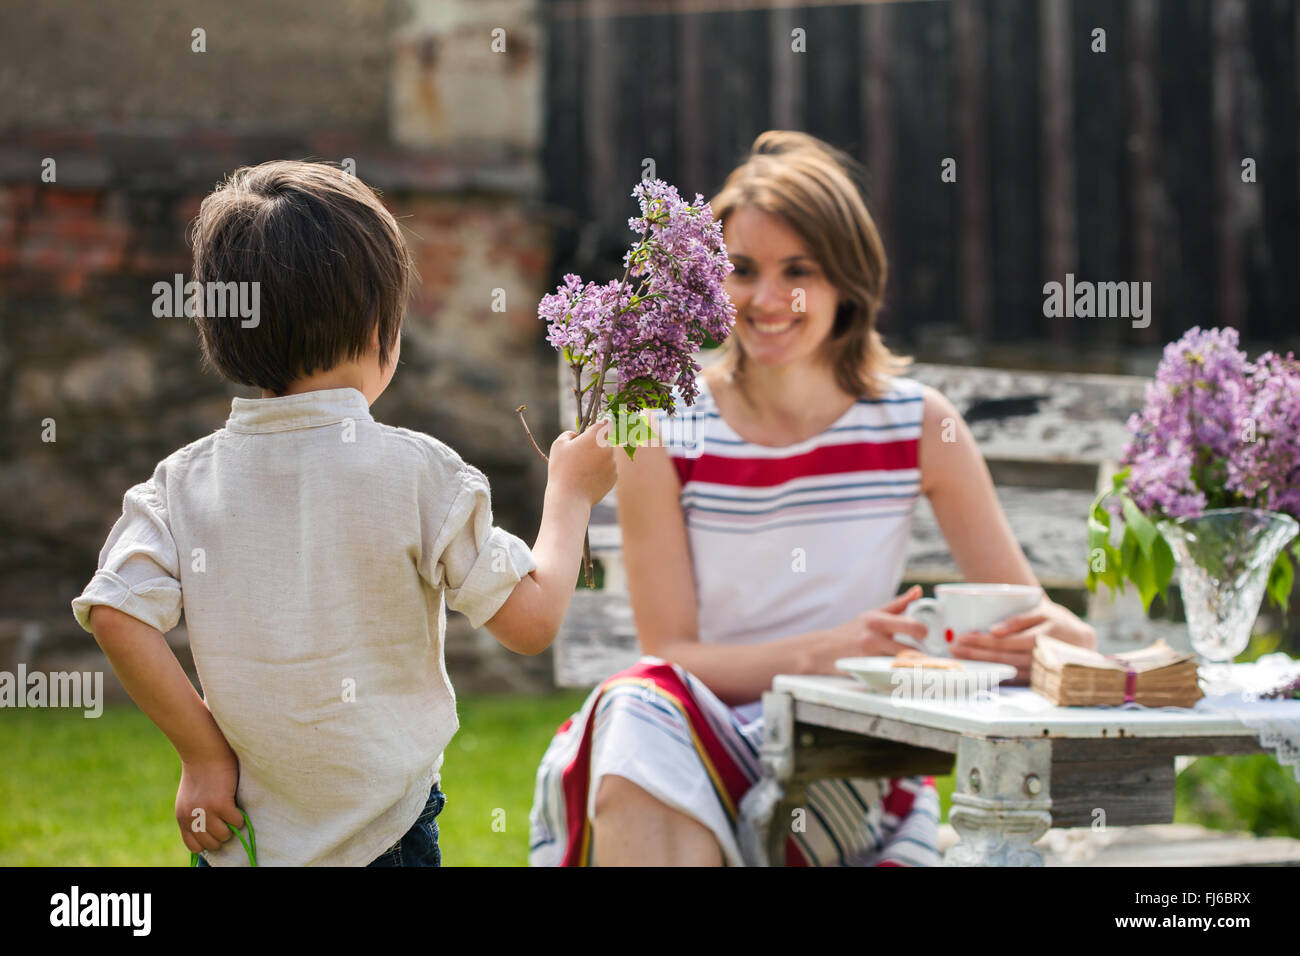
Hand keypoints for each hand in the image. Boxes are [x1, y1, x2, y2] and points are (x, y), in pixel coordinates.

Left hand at [176, 745, 243, 855]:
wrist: (203, 752)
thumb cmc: (200, 771)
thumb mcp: (189, 798)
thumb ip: (195, 815)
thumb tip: (210, 830)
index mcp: (183, 818)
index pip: (194, 846)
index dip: (208, 842)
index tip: (215, 832)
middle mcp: (192, 818)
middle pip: (211, 844)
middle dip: (221, 835)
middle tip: (226, 821)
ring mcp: (206, 812)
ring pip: (224, 835)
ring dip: (231, 827)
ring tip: (232, 813)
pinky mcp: (221, 804)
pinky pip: (236, 822)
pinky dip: (239, 816)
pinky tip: (236, 805)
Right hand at [547, 419, 616, 505]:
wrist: (570, 497)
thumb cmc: (561, 470)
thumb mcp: (559, 445)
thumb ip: (569, 434)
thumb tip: (577, 435)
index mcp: (595, 437)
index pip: (605, 423)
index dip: (600, 426)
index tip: (595, 430)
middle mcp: (608, 448)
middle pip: (608, 440)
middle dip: (599, 443)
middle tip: (584, 452)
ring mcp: (613, 463)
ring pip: (608, 455)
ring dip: (600, 457)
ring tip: (583, 468)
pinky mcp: (614, 477)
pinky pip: (609, 468)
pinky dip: (602, 470)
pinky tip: (588, 477)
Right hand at [806, 585, 929, 673]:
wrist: (824, 648)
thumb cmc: (853, 631)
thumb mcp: (874, 613)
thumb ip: (899, 604)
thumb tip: (918, 591)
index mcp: (879, 619)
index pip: (912, 625)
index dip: (923, 632)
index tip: (923, 637)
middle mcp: (875, 635)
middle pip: (910, 647)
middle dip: (921, 653)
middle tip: (923, 655)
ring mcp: (870, 653)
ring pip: (902, 662)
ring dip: (910, 665)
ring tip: (913, 665)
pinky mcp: (866, 668)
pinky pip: (889, 672)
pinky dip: (897, 673)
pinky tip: (898, 673)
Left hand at [952, 597, 1095, 682]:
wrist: (1084, 642)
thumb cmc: (1059, 622)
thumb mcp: (1043, 612)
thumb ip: (1019, 621)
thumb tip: (994, 630)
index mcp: (1044, 637)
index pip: (1006, 642)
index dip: (983, 641)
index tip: (963, 637)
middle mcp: (1042, 658)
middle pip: (1002, 657)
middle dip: (976, 653)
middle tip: (954, 648)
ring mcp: (1041, 673)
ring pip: (1007, 670)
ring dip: (983, 665)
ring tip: (963, 658)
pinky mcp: (1040, 681)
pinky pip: (1015, 680)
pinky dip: (998, 677)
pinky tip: (981, 673)